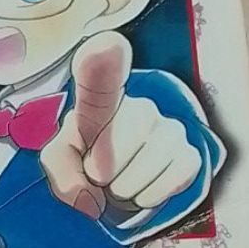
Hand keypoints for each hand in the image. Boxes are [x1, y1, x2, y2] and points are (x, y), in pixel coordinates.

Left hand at [40, 32, 202, 219]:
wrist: (114, 195)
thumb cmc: (83, 167)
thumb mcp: (59, 163)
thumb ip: (61, 173)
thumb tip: (90, 201)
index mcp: (100, 102)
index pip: (101, 75)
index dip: (104, 61)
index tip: (107, 46)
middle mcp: (139, 106)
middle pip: (120, 139)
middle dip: (102, 171)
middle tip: (98, 176)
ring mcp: (168, 128)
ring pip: (146, 164)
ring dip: (125, 188)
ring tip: (118, 183)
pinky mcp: (189, 154)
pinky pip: (173, 178)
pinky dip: (151, 195)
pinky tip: (142, 188)